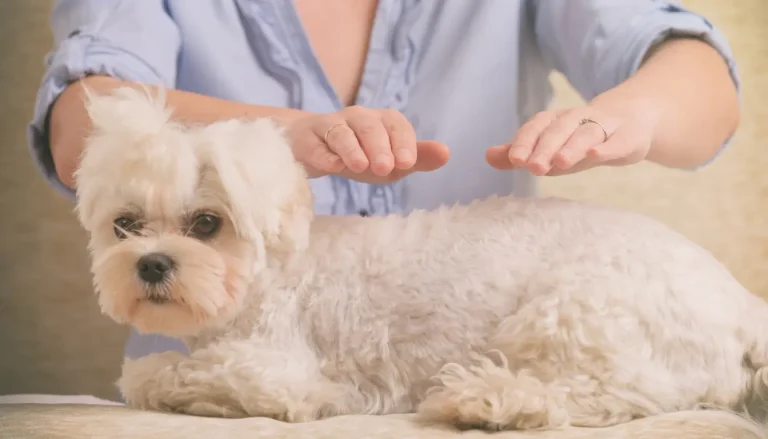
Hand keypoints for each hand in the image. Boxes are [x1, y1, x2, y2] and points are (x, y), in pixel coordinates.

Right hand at [287, 106, 449, 183]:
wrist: (314, 150)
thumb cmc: (360, 155)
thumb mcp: (391, 161)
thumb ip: (417, 158)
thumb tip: (446, 153)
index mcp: (381, 121)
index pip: (396, 124)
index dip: (403, 142)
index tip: (408, 163)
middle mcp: (356, 118)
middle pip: (369, 126)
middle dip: (379, 146)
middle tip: (387, 168)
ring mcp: (329, 126)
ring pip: (341, 132)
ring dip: (352, 149)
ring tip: (361, 167)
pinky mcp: (307, 140)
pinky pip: (316, 145)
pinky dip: (324, 154)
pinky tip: (332, 166)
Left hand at [486, 100, 657, 175]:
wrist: (631, 120)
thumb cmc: (580, 141)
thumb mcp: (549, 149)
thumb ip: (519, 154)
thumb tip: (488, 156)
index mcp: (556, 120)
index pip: (538, 126)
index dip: (526, 141)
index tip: (515, 159)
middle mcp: (579, 119)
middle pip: (560, 129)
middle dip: (545, 148)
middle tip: (533, 167)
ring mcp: (605, 126)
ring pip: (586, 134)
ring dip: (572, 147)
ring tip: (559, 163)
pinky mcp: (629, 138)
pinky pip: (617, 141)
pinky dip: (606, 148)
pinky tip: (595, 154)